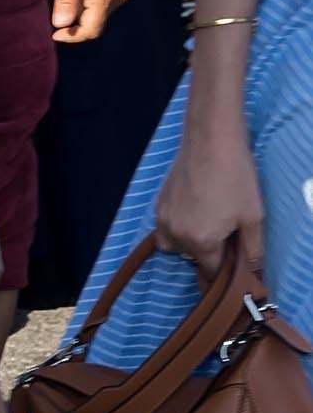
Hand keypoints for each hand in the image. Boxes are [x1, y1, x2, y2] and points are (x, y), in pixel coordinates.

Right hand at [155, 124, 263, 282]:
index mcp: (201, 243)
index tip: (235, 253)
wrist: (211, 140)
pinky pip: (165, 229)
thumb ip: (253, 250)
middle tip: (225, 230)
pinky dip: (177, 227)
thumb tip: (253, 272)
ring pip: (174, 246)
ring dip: (189, 243)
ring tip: (205, 222)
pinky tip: (194, 208)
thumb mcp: (253, 216)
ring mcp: (164, 220)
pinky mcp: (158, 204)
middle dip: (209, 252)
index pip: (211, 272)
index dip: (226, 267)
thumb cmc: (236, 177)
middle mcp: (177, 236)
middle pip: (192, 260)